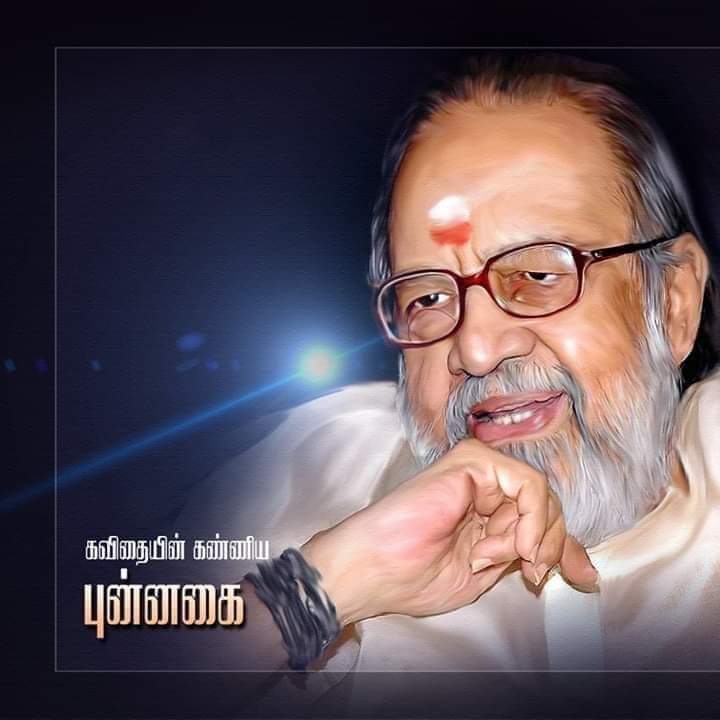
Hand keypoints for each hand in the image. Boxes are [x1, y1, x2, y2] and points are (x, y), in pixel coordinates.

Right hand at [301, 438, 597, 625]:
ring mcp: (478, 469)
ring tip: (489, 558)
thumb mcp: (487, 573)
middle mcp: (485, 486)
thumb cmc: (415, 575)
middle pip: (546, 506)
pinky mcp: (473, 460)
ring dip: (529, 535)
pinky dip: (529, 517)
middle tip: (528, 573)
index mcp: (485, 511)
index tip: (584, 580)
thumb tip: (584, 568)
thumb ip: (526, 556)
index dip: (566, 549)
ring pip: (540, 493)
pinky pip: (527, 484)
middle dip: (549, 546)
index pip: (542, 519)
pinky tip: (508, 542)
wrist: (376, 568)